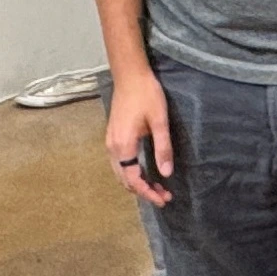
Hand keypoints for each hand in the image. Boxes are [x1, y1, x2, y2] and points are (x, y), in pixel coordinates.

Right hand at [107, 68, 174, 207]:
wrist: (129, 75)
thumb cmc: (146, 95)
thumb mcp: (160, 121)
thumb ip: (163, 149)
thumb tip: (166, 174)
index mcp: (123, 146)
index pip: (134, 179)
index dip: (148, 193)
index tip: (163, 200)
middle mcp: (113, 147)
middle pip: (125, 180)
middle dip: (144, 191)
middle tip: (164, 196)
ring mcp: (110, 142)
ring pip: (121, 173)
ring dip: (137, 183)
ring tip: (157, 187)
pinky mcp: (112, 136)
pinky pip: (119, 164)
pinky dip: (131, 173)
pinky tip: (145, 172)